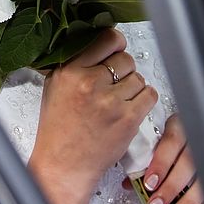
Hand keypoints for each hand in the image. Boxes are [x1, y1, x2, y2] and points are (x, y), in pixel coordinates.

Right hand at [27, 28, 157, 203]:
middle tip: (115, 82)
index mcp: (70, 71)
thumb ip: (74, 64)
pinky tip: (131, 107)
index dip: (116, 44)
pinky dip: (144, 99)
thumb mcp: (55, 87)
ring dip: (133, 87)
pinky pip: (149, 95)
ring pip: (139, 78)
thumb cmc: (58, 130)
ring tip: (119, 100)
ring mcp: (110, 101)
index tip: (116, 50)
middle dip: (123, 70)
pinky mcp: (127, 119)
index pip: (107, 39)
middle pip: (126, 59)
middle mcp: (90, 83)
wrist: (64, 164)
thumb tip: (97, 45)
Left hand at [141, 114, 203, 203]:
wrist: (187, 135)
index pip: (172, 142)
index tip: (149, 182)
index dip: (161, 164)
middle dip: (170, 188)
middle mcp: (196, 140)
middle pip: (188, 164)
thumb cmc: (168, 140)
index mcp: (179, 127)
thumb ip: (144, 160)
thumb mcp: (155, 142)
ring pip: (203, 181)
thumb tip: (130, 183)